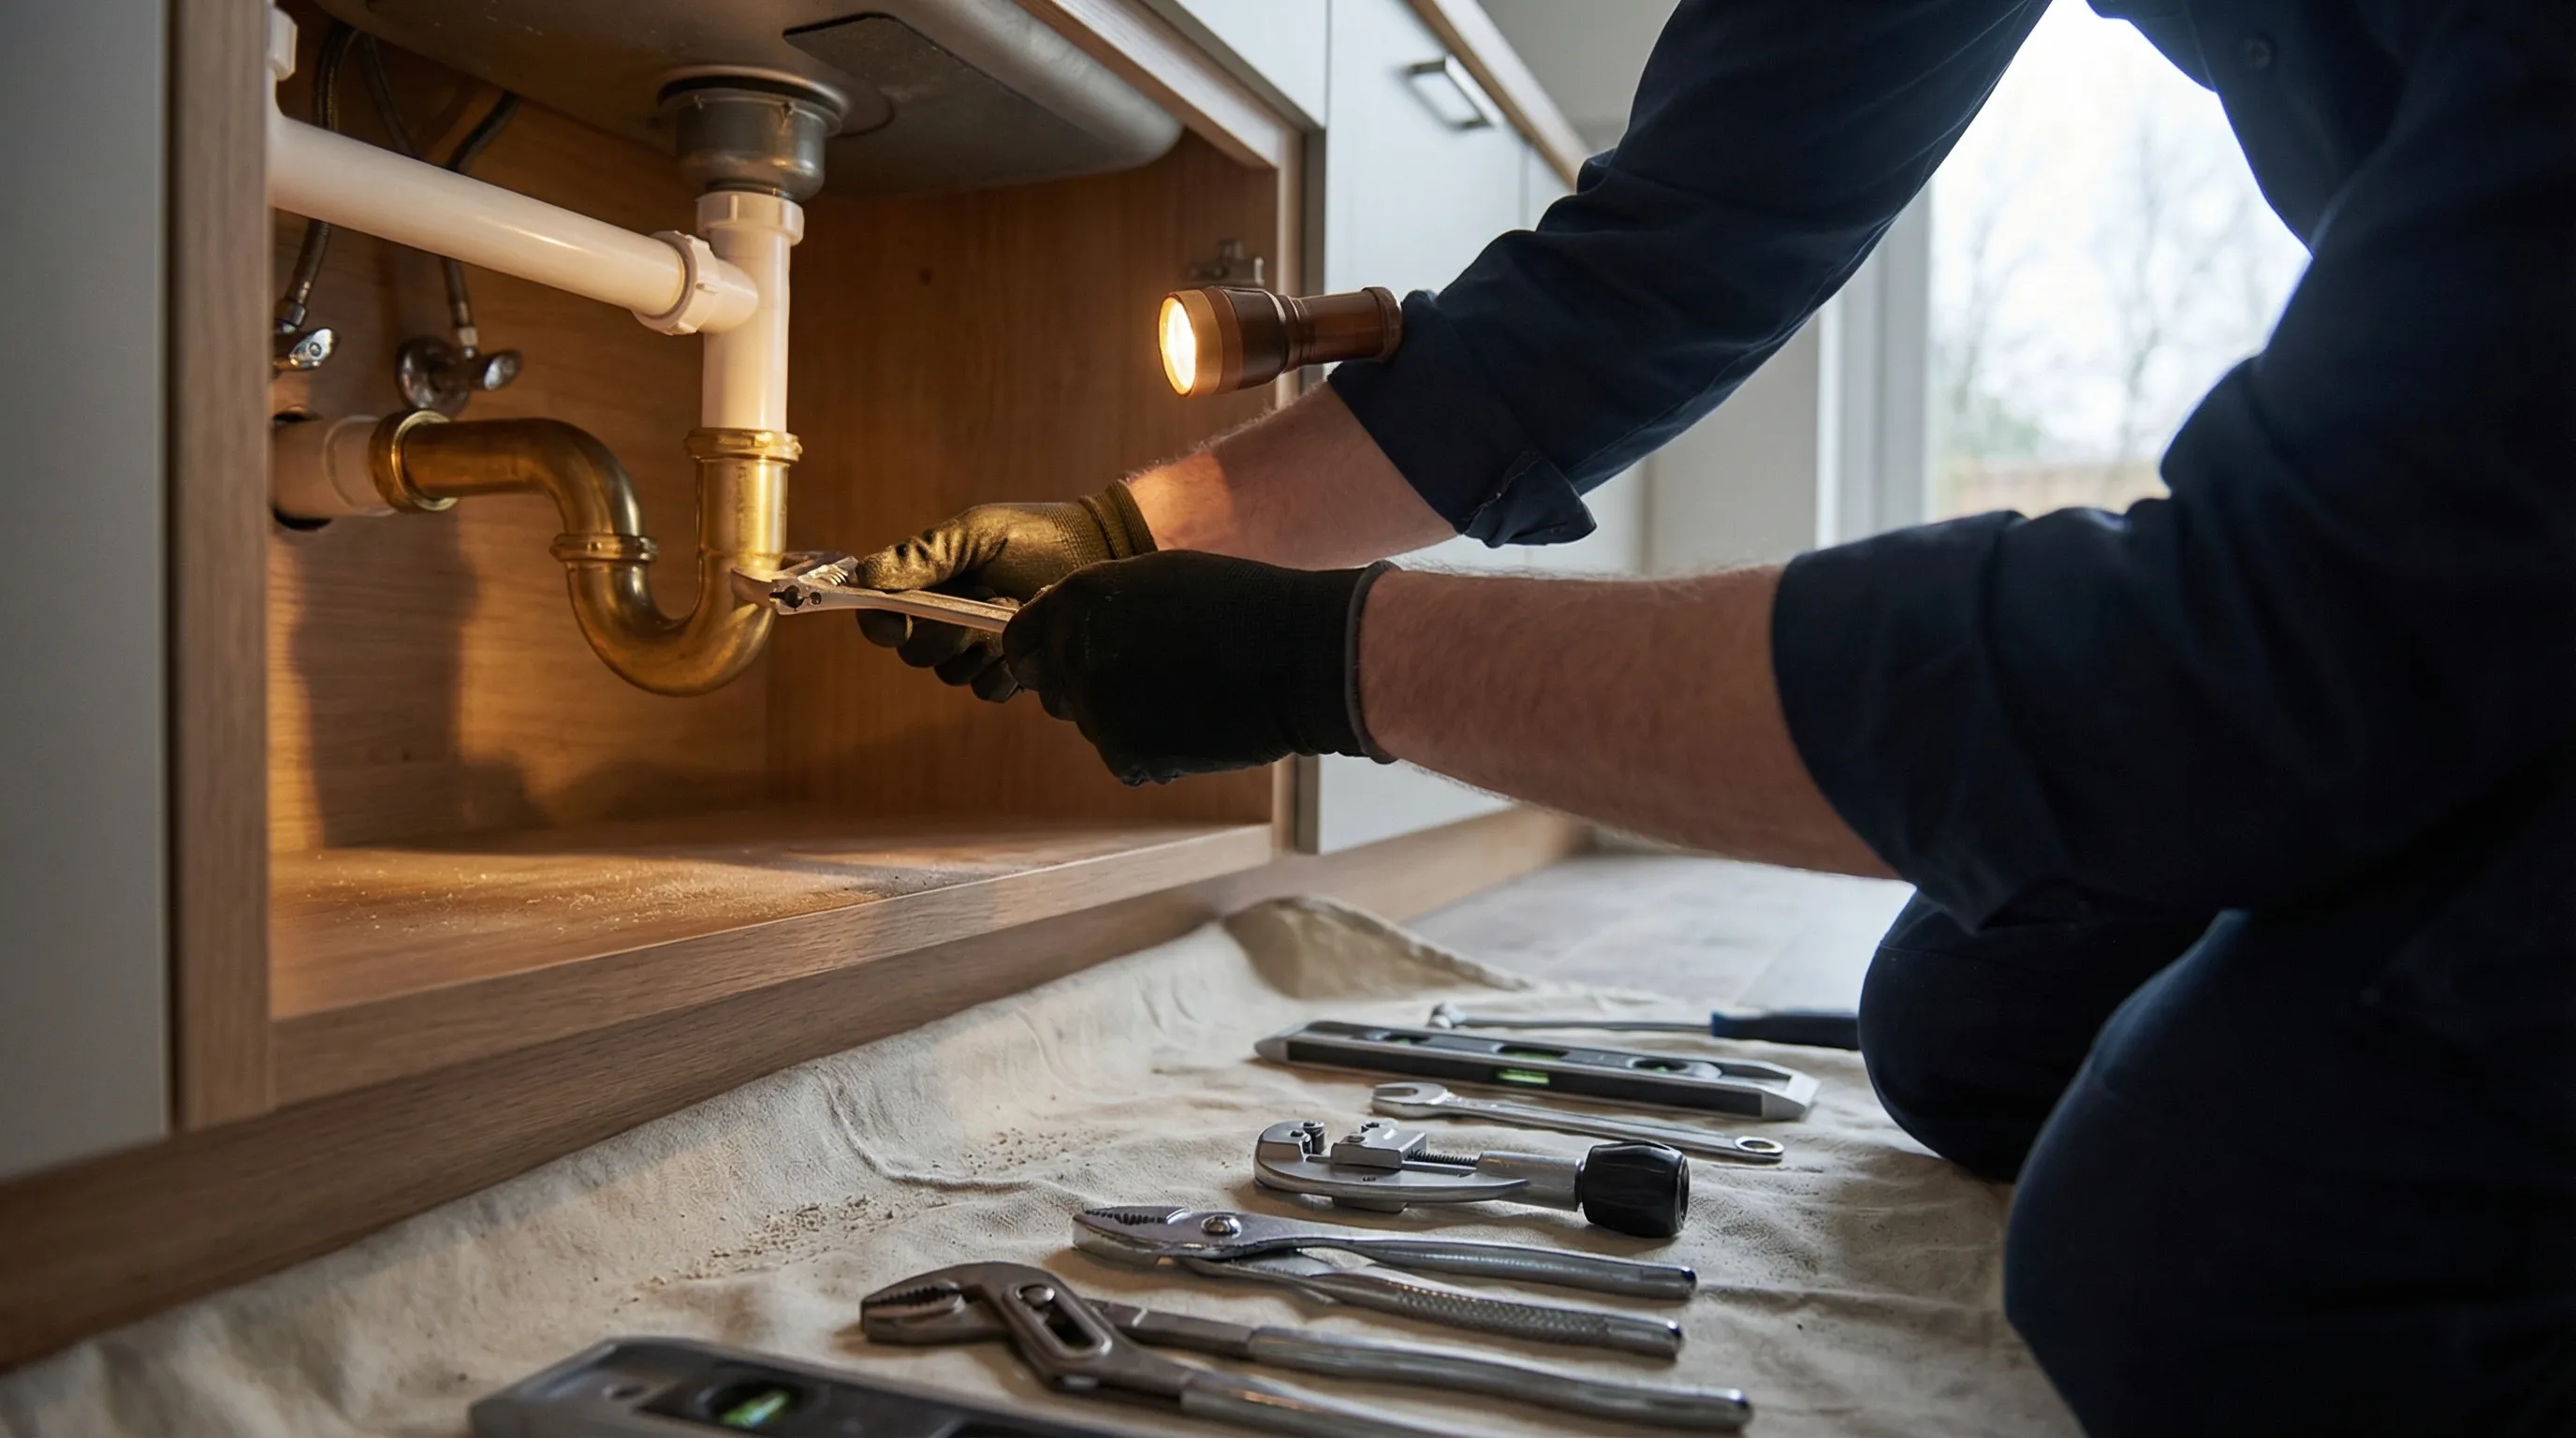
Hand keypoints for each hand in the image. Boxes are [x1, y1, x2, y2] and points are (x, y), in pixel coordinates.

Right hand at [848, 482, 1154, 699]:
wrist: (1104, 555)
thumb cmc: (1039, 535)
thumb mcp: (978, 533)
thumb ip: (925, 555)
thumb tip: (865, 576)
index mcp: (931, 585)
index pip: (885, 617)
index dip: (881, 624)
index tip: (893, 623)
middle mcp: (949, 620)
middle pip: (916, 653)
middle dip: (944, 634)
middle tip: (981, 603)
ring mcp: (981, 649)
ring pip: (953, 675)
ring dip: (980, 650)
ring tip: (1013, 613)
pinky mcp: (1013, 672)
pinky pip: (989, 689)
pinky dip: (1006, 670)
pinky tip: (1029, 641)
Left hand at [1002, 550, 1394, 784]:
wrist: (1295, 655)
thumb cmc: (1236, 605)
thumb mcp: (1156, 578)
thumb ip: (1099, 604)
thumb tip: (1062, 628)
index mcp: (1076, 603)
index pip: (1020, 643)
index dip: (1039, 652)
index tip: (1059, 661)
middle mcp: (1074, 656)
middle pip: (1052, 688)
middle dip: (1083, 684)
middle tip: (1143, 676)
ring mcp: (1097, 711)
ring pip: (1091, 723)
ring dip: (1121, 714)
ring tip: (1180, 693)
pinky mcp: (1126, 756)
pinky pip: (1123, 756)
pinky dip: (1150, 747)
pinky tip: (1192, 721)